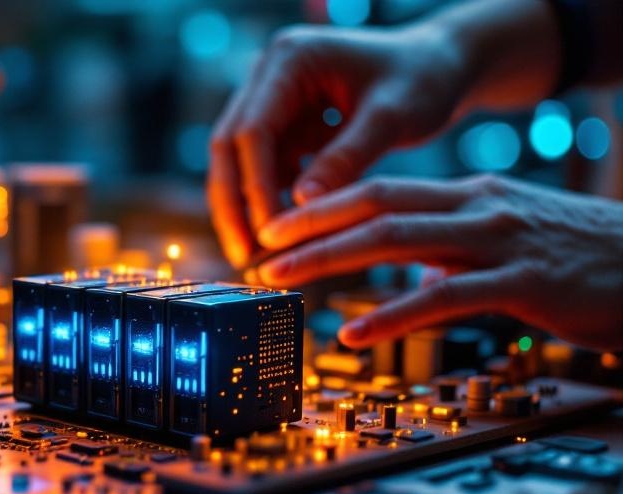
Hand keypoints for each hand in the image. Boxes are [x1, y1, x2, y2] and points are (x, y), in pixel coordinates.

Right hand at [207, 23, 467, 266]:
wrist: (440, 66)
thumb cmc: (424, 79)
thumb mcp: (392, 117)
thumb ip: (347, 158)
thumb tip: (301, 206)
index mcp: (289, 59)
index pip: (253, 131)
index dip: (254, 186)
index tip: (266, 236)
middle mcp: (270, 75)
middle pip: (229, 146)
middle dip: (233, 203)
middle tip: (242, 256)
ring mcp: (273, 99)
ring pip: (239, 161)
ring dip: (246, 207)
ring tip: (259, 256)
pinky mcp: (285, 123)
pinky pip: (265, 167)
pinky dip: (270, 201)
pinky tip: (286, 235)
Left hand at [256, 175, 622, 350]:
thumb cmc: (578, 257)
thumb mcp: (508, 237)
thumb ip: (455, 247)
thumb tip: (412, 269)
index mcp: (470, 196)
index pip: (381, 190)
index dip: (323, 205)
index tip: (278, 224)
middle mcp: (478, 207)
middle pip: (377, 206)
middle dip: (311, 226)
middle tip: (261, 248)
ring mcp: (500, 241)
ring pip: (399, 239)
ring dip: (332, 258)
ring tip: (285, 278)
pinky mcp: (525, 283)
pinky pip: (445, 296)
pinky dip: (392, 313)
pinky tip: (354, 331)